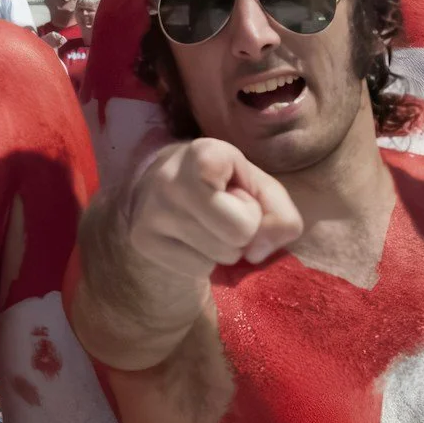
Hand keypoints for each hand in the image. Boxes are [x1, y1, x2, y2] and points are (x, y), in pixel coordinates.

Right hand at [125, 138, 302, 284]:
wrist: (168, 187)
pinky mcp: (142, 239)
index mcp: (205, 154)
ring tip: (209, 225)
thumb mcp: (262, 188)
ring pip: (219, 256)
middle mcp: (170, 180)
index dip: (251, 208)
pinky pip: (199, 268)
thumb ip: (281, 217)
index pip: (243, 211)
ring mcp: (151, 211)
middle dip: (243, 232)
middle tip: (225, 214)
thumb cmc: (225, 185)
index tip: (233, 190)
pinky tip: (192, 239)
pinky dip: (205, 260)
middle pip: (238, 233)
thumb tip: (256, 254)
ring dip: (225, 247)